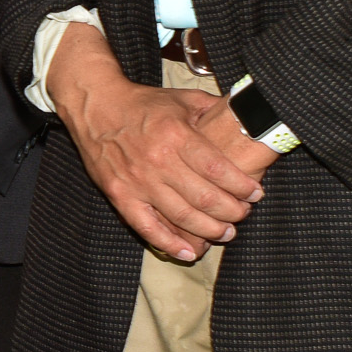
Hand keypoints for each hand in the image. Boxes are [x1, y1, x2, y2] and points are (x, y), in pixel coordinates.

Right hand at [47, 24, 274, 261]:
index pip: (218, 169)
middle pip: (205, 198)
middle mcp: (159, 161)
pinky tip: (188, 252)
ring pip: (182, 216)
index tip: (255, 194)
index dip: (242, 186)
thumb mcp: (181, 98)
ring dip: (210, 230)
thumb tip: (246, 113)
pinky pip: (147, 227)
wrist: (95, 106)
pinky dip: (169, 244)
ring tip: (226, 233)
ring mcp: (138, 182)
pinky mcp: (120, 195)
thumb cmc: (141, 104)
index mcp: (177, 135)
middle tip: (243, 214)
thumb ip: (213, 108)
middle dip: (232, 211)